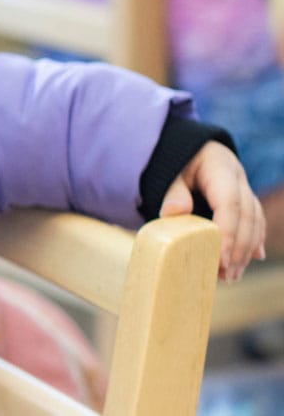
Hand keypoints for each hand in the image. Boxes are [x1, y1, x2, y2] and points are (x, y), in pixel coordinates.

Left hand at [160, 141, 265, 281]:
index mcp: (220, 166)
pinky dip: (253, 241)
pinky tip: (251, 258)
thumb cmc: (174, 161)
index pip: (229, 203)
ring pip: (254, 221)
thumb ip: (172, 191)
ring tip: (232, 275)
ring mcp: (245, 188)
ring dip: (246, 250)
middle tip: (226, 275)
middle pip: (246, 216)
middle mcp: (238, 177)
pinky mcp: (245, 198)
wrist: (186, 149)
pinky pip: (255, 220)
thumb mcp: (169, 170)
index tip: (221, 259)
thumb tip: (173, 213)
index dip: (227, 233)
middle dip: (238, 248)